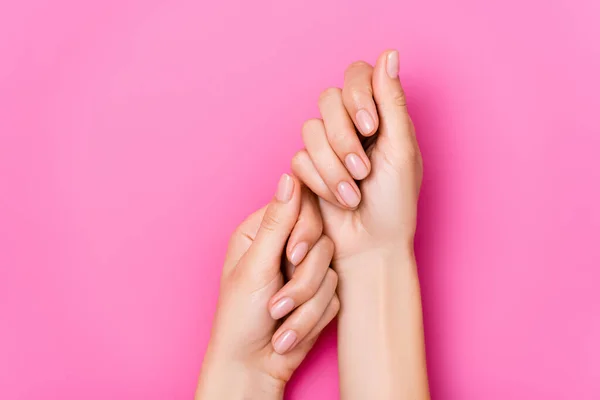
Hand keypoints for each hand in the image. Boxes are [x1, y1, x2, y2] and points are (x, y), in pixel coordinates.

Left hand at [196, 174, 338, 399]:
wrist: (252, 366)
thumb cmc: (241, 318)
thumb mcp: (256, 267)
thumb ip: (277, 223)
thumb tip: (289, 177)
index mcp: (262, 232)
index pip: (301, 208)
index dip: (305, 231)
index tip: (291, 256)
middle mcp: (285, 247)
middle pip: (321, 240)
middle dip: (303, 278)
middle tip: (277, 302)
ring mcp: (304, 270)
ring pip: (330, 270)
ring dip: (305, 304)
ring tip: (279, 321)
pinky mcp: (320, 294)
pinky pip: (334, 295)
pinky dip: (312, 317)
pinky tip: (290, 331)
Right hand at [291, 50, 422, 266]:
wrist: (371, 247)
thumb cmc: (395, 203)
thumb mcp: (400, 149)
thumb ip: (391, 101)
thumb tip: (389, 53)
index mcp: (379, 115)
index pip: (356, 75)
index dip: (357, 95)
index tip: (371, 127)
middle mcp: (350, 126)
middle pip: (328, 100)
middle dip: (344, 138)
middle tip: (364, 169)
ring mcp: (326, 147)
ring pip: (309, 130)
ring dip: (333, 166)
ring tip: (354, 194)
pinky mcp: (306, 169)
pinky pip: (299, 160)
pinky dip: (321, 182)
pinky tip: (339, 200)